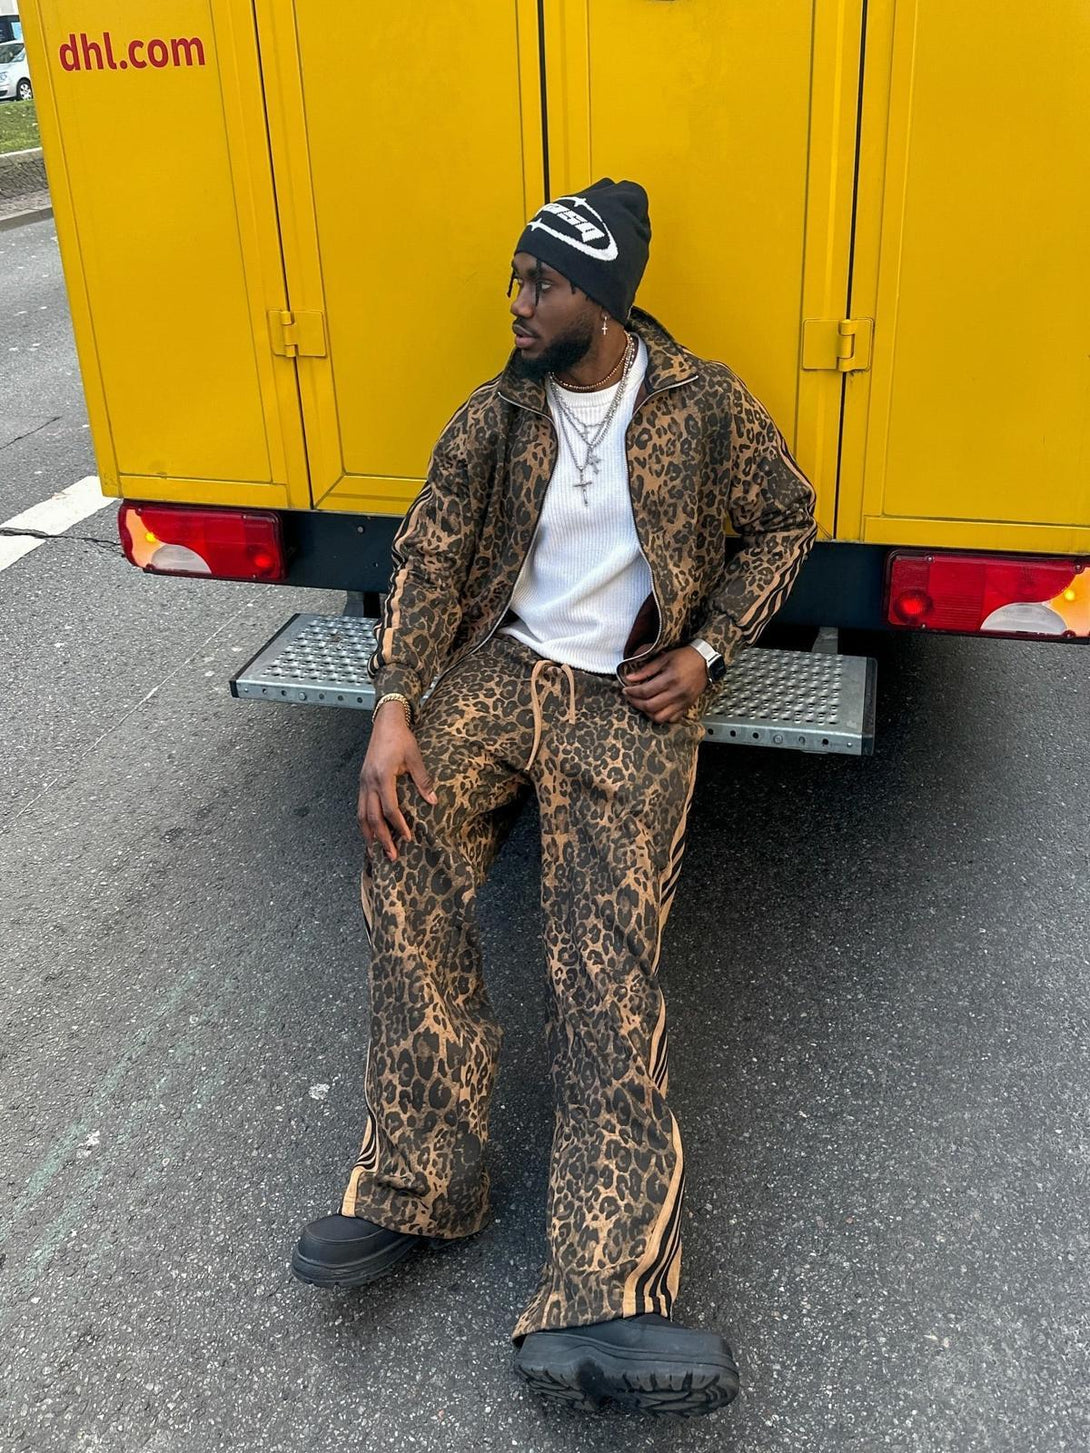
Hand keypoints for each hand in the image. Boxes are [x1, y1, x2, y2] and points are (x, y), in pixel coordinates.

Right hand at [357, 704, 437, 860]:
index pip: (390, 809)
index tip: (407, 838)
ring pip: (361, 814)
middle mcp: (369, 782)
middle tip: (390, 856)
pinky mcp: (362, 781)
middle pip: (372, 817)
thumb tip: (433, 801)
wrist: (385, 722)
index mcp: (382, 777)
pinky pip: (360, 806)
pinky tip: (369, 831)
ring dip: (368, 834)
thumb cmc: (401, 738)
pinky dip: (364, 822)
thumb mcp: (415, 757)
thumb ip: (423, 780)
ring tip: (374, 851)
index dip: (398, 825)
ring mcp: (363, 782)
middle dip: (381, 839)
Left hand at [622, 646, 708, 723]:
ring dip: (647, 713)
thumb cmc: (685, 657)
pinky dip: (661, 717)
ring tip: (642, 704)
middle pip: (650, 706)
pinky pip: (672, 719)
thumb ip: (646, 670)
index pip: (645, 691)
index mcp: (670, 679)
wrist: (705, 661)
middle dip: (635, 703)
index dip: (632, 692)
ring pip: (660, 717)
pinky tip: (656, 708)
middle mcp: (676, 693)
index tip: (625, 689)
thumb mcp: (664, 659)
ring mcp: (682, 702)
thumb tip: (630, 678)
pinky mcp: (687, 706)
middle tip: (630, 697)